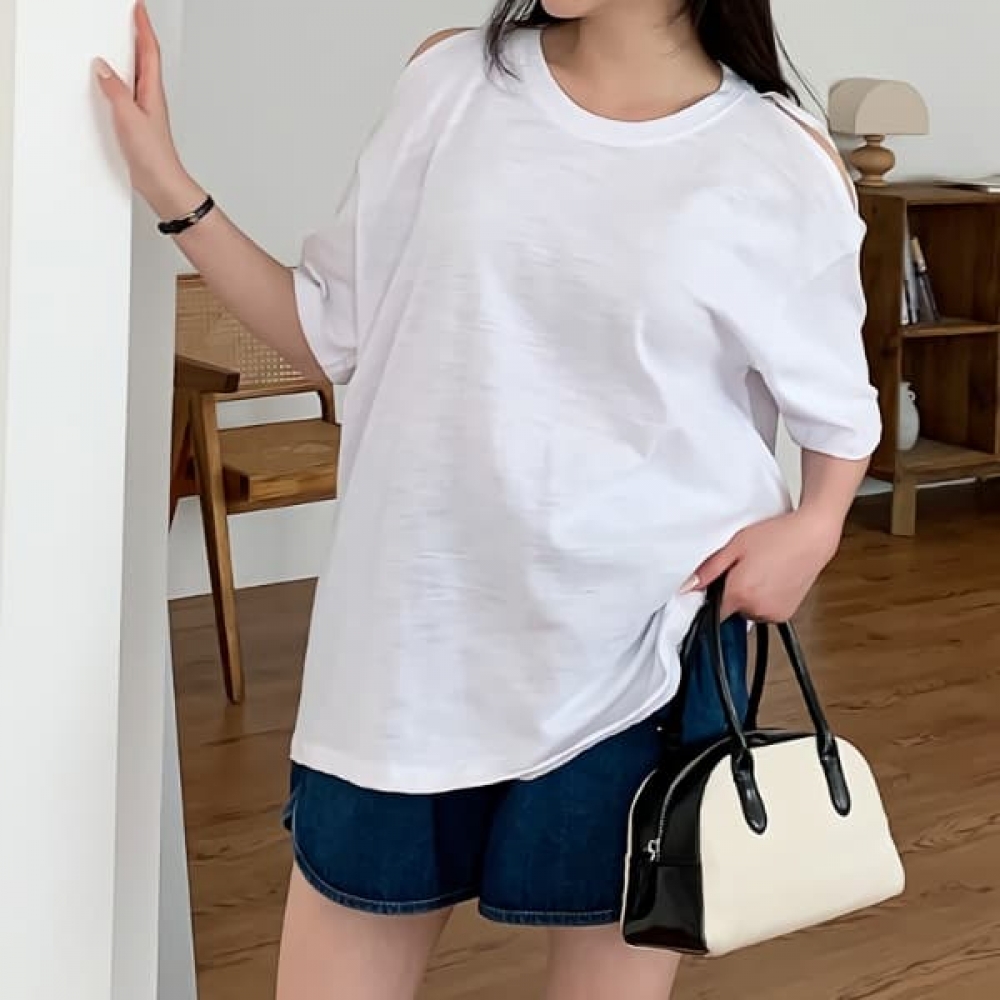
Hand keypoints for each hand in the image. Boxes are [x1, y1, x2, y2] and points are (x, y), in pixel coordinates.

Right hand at [94, 2, 203, 218]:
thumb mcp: (129, 118)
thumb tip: (103, 67)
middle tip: (132, 16)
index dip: (143, 27)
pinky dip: (122, 79)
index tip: (139, 7)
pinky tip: (113, 82)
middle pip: (145, 59)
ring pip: (138, 75)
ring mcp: (146, 110)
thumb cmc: (154, 156)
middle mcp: (151, 98)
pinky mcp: (138, 122)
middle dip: (138, 35)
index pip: (149, 51)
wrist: (163, 184)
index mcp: (152, 91)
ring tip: (122, 39)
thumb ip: (115, 91)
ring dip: (131, 55)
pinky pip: (129, 92)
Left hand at [687, 510, 842, 621]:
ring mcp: (773, 613)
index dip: (711, 597)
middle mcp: (757, 608)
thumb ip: (710, 569)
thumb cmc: (777, 536)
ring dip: (750, 598)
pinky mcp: (786, 614)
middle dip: (733, 592)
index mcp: (740, 593)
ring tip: (762, 571)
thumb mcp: (736, 545)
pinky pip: (765, 612)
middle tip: (744, 568)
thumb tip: (688, 586)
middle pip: (731, 610)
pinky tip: (773, 580)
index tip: (715, 585)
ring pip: (749, 612)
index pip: (713, 611)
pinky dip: (765, 600)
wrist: (812, 536)